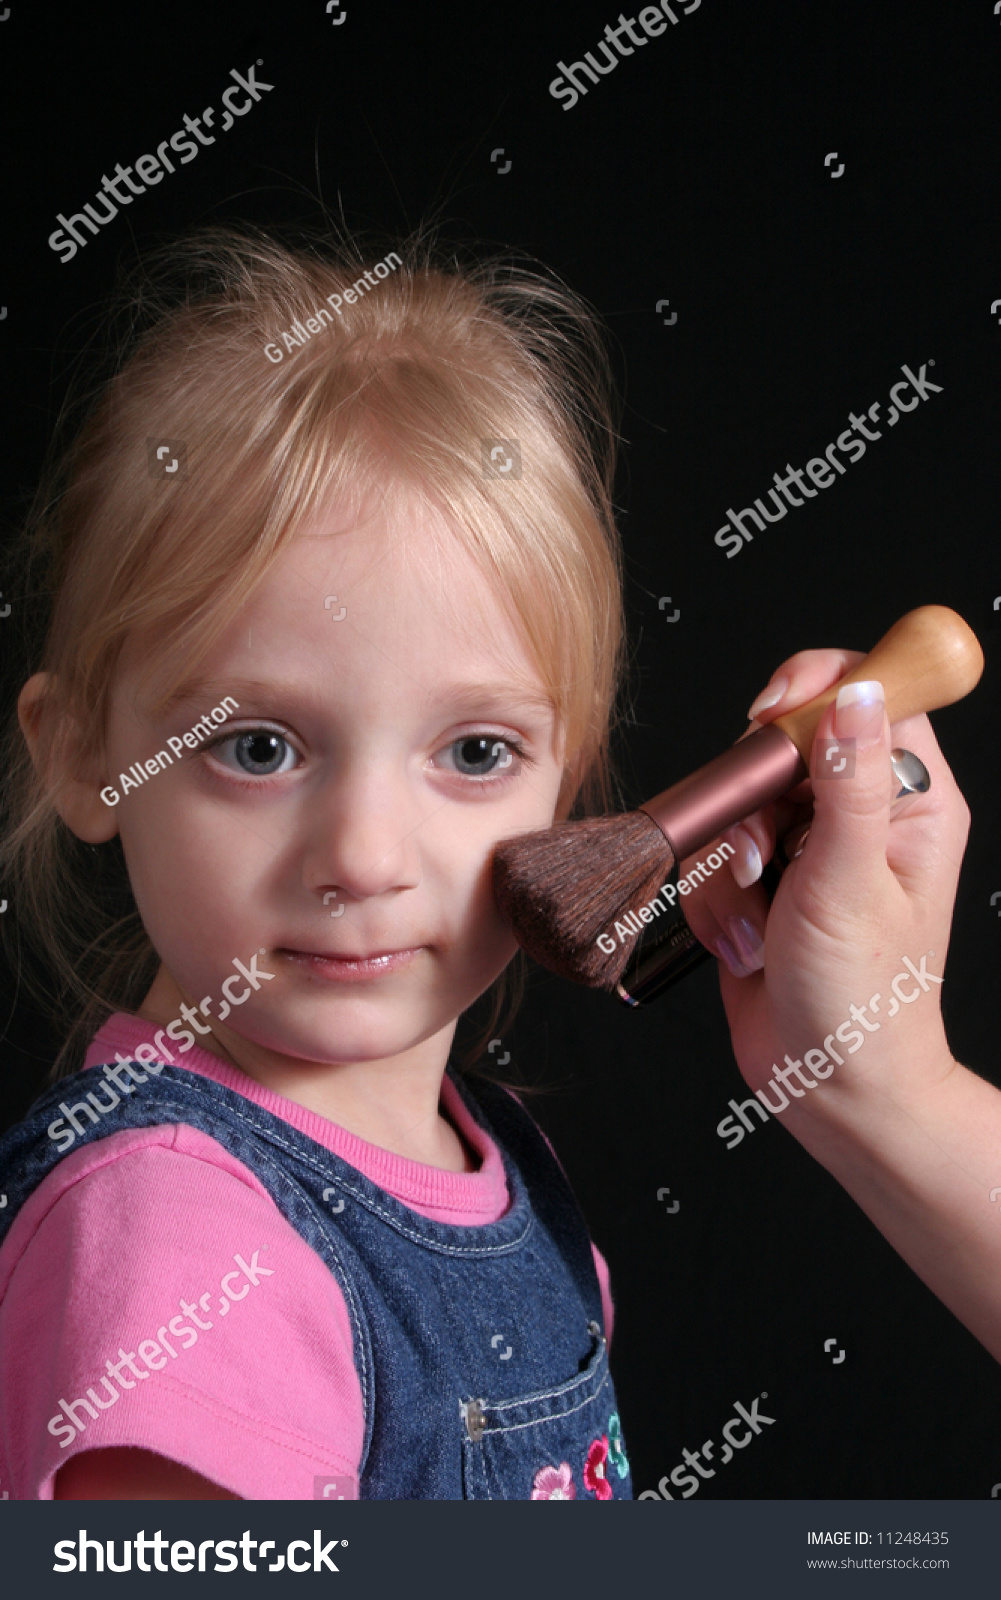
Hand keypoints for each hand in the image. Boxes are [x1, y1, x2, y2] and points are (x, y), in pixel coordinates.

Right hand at [677, 647, 969, 1111]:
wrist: (824, 1083)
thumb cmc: (862, 1000)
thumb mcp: (851, 881)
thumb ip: (849, 781)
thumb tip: (857, 692)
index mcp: (911, 799)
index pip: (869, 691)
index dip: (814, 690)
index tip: (770, 719)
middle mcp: (860, 812)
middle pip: (779, 745)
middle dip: (752, 809)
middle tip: (763, 861)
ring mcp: (806, 845)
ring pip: (734, 803)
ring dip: (729, 869)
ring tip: (760, 924)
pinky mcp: (761, 878)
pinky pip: (710, 851)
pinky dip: (714, 900)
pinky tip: (746, 944)